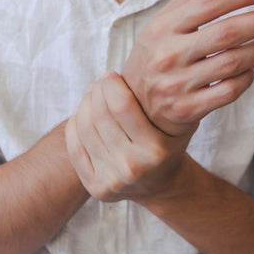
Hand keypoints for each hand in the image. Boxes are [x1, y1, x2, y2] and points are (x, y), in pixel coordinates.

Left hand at [65, 71, 189, 201]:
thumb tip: (146, 65)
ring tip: (93, 96)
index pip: (120, 105)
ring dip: (84, 104)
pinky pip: (74, 147)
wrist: (161, 184)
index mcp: (155, 150)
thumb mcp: (179, 121)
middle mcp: (132, 167)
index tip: (112, 76)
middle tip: (101, 84)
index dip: (110, 84)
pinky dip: (74, 125)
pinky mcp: (96, 188)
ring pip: (84, 128)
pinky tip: (82, 114)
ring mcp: (112, 180)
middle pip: (99, 115)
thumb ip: (168, 97)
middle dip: (96, 91)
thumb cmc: (169, 143)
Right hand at [123, 0, 253, 135]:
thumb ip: (189, 2)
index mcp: (160, 29)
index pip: (209, 3)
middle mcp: (167, 55)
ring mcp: (177, 85)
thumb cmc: (154, 60)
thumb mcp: (160, 28)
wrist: (135, 109)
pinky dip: (248, 77)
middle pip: (227, 32)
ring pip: (232, 62)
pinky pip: (229, 90)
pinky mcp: (187, 109)